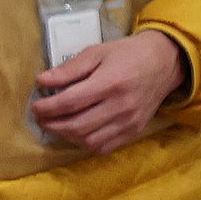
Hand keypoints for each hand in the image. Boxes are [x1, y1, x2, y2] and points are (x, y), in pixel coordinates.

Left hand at [30, 29, 184, 154]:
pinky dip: (85, 143)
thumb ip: (69, 69)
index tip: (35, 106)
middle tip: (41, 118)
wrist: (164, 62)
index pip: (70, 102)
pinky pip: (104, 147)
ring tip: (57, 124)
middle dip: (53, 125)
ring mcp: (129, 122)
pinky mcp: (134, 132)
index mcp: (110, 83)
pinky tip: (77, 132)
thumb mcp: (97, 52)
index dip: (48, 107)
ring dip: (67, 136)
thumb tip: (42, 81)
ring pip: (89, 140)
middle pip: (77, 126)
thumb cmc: (127, 54)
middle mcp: (120, 106)